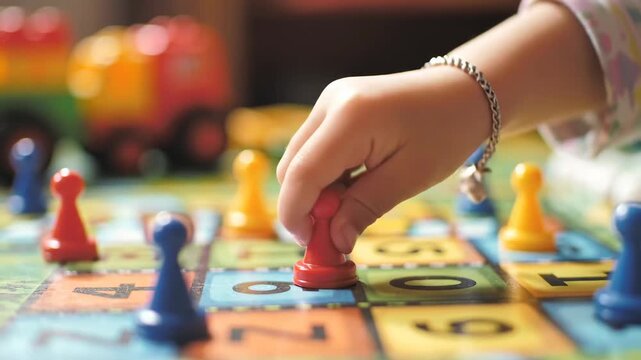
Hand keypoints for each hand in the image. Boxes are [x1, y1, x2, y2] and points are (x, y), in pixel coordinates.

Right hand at [277, 68, 489, 252]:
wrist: (463, 92)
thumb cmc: (445, 131)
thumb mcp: (409, 178)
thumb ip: (365, 208)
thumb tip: (336, 242)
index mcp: (349, 118)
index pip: (301, 174)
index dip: (297, 214)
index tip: (314, 244)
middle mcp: (329, 104)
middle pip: (292, 167)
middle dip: (306, 205)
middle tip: (337, 232)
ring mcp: (329, 102)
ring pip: (299, 160)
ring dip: (316, 192)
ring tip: (352, 207)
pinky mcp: (332, 107)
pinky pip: (313, 150)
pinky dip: (324, 176)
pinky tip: (352, 187)